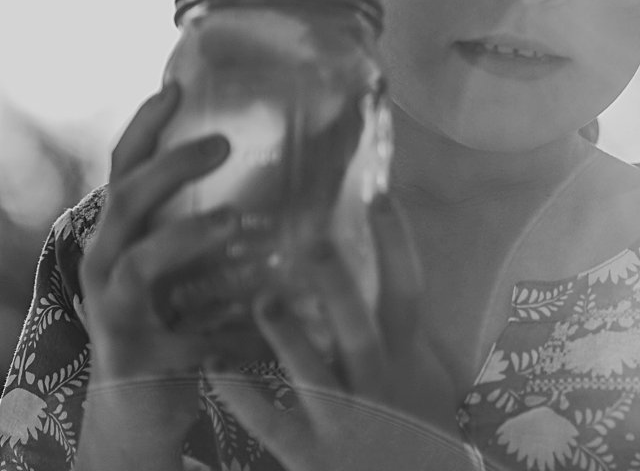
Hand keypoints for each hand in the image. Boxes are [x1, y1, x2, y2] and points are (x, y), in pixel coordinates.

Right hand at [76, 82, 235, 459]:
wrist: (147, 410)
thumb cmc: (184, 320)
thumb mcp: (200, 265)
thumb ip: (229, 221)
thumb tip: (307, 168)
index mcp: (128, 232)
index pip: (127, 166)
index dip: (146, 126)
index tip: (175, 85)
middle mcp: (109, 263)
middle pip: (125, 200)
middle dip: (169, 167)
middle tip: (222, 144)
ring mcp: (112, 312)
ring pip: (132, 262)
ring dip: (182, 237)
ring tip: (233, 220)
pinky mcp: (133, 359)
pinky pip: (168, 337)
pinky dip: (210, 331)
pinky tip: (249, 329)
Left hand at [206, 194, 477, 470]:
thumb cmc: (415, 428)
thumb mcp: (425, 375)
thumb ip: (404, 326)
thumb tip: (386, 259)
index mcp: (408, 356)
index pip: (408, 290)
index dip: (397, 244)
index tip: (378, 195)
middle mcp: (379, 383)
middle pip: (359, 328)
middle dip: (338, 287)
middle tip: (313, 240)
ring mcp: (344, 419)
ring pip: (313, 374)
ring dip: (287, 337)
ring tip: (262, 299)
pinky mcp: (311, 454)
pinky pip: (271, 423)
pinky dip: (243, 395)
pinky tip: (214, 366)